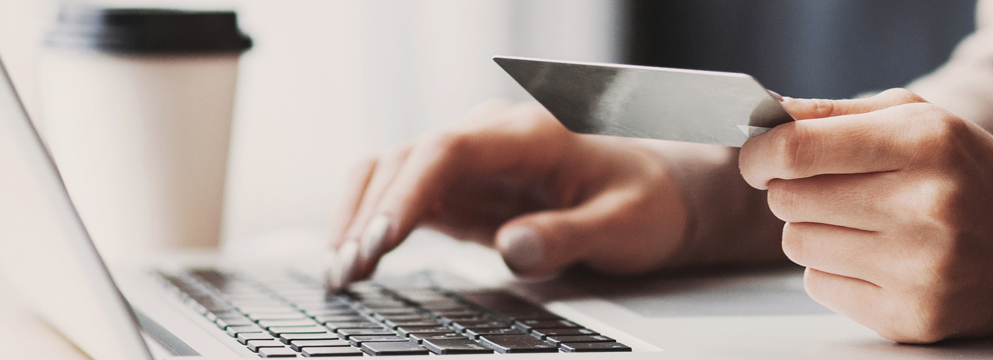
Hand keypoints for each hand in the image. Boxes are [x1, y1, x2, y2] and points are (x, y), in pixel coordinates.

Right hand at [326, 100, 687, 288]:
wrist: (655, 195)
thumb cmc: (643, 205)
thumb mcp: (621, 226)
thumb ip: (567, 236)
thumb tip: (513, 248)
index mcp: (531, 134)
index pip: (449, 148)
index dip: (409, 191)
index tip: (383, 237)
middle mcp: (489, 136)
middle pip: (408, 159)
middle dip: (370, 215)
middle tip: (348, 272)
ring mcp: (468, 159)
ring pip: (390, 173)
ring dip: (358, 219)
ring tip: (338, 273)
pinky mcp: (457, 188)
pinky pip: (398, 196)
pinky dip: (368, 226)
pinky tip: (348, 262)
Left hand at [739, 89, 992, 342]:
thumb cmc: (966, 173)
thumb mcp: (917, 120)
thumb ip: (836, 115)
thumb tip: (766, 119)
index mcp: (926, 144)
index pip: (799, 151)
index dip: (761, 153)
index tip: (759, 157)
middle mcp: (925, 207)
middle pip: (790, 200)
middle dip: (793, 190)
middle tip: (826, 188)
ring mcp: (920, 268)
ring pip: (798, 245)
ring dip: (814, 231)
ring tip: (862, 223)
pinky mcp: (911, 317)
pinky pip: (819, 286)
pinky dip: (834, 271)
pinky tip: (878, 259)